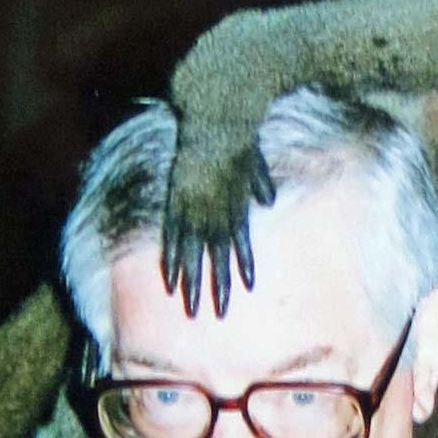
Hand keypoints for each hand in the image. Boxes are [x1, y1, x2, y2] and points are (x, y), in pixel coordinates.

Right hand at [161, 134, 274, 317]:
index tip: (247, 288)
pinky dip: (172, 261)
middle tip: (218, 314)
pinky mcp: (175, 204)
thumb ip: (259, 184)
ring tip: (190, 308)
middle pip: (218, 259)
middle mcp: (216, 214)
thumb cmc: (235, 140)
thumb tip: (267, 203)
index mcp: (236, 206)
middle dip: (218, 287)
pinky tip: (169, 282)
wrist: (215, 122)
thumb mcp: (253, 164)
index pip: (241, 244)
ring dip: (192, 284)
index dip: (243, 266)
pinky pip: (172, 240)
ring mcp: (194, 211)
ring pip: (194, 256)